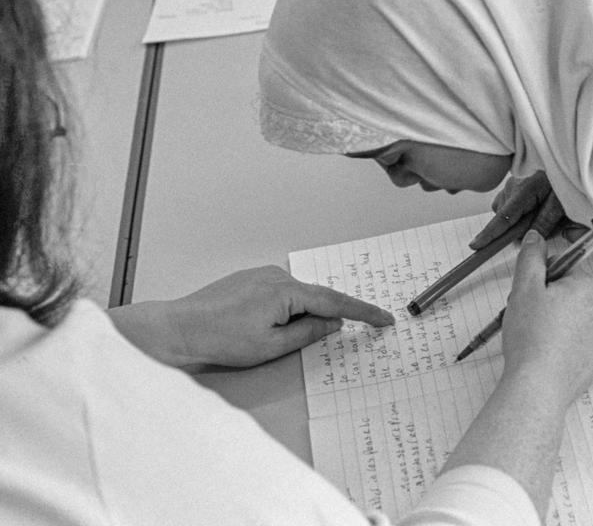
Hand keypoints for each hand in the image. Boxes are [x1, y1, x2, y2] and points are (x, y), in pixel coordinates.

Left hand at [112, 266, 393, 367]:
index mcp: (286, 291)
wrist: (178, 328)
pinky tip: (272, 326)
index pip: (335, 302)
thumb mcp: (271, 346)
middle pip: (317, 297)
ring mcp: (262, 275)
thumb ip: (308, 332)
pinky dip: (288, 309)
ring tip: (279, 338)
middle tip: (341, 333)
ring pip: (297, 296)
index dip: (363, 312)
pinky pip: (281, 293)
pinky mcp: (250, 279)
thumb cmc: (220, 339)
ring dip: (302, 315)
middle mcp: (277, 276)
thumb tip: (333, 323)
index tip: (385, 319)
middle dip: (329, 316)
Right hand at [470, 171, 564, 249]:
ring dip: (519, 216)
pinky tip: (537, 203)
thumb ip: (545, 221)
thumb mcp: (561, 203)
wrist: (565, 155)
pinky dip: (520, 207)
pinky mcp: (516, 180)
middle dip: (517, 226)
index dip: (489, 234)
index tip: (476, 245)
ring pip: (506, 209)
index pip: (503, 218)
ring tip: (543, 209)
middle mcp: (512, 185)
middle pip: (503, 216)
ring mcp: (512, 181)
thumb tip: (527, 238)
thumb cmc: (566, 176)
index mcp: (523, 191)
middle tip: (544, 222)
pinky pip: (510, 200)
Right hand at [500, 231, 592, 405]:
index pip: (563, 269)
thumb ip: (531, 258)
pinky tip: (548, 354)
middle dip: (548, 301)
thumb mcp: (524, 289)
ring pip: (573, 318)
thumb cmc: (531, 336)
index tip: (529, 296)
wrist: (539, 386)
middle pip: (569, 293)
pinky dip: (565, 344)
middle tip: (529, 319)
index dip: (541, 280)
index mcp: (587, 286)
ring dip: (556, 322)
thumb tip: (537, 237)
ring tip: (536, 339)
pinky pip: (579, 341)